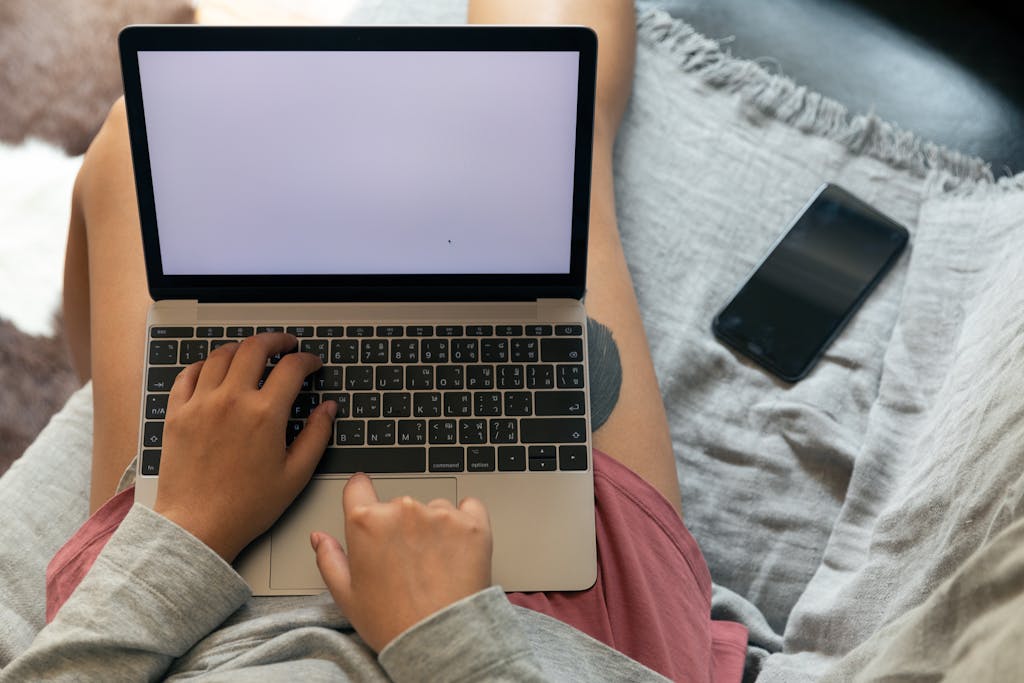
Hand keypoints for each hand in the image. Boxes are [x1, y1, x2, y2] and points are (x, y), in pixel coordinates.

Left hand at [154, 332, 335, 561]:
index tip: (312, 364)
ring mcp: (201, 403)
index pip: (292, 367)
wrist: (198, 526)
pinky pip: (188, 374)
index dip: (308, 360)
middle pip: (255, 348)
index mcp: (265, 414)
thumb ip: (317, 435)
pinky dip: (204, 365)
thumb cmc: (246, 506)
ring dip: (242, 348)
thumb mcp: (295, 474)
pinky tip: (213, 369)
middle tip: (285, 344)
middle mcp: (232, 400)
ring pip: (221, 355)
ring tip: (252, 353)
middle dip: (276, 340)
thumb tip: (328, 409)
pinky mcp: (177, 413)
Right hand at [312, 474, 492, 651]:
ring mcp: (440, 514)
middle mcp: (403, 510)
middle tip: (406, 561)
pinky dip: (465, 522)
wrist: (441, 641)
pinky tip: (458, 548)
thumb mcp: (347, 596)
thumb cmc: (392, 622)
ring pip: (433, 508)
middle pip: (398, 504)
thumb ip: (329, 559)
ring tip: (433, 564)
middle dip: (400, 525)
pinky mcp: (472, 523)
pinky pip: (469, 508)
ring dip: (433, 526)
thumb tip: (319, 538)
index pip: (358, 486)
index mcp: (366, 523)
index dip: (360, 494)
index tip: (365, 498)